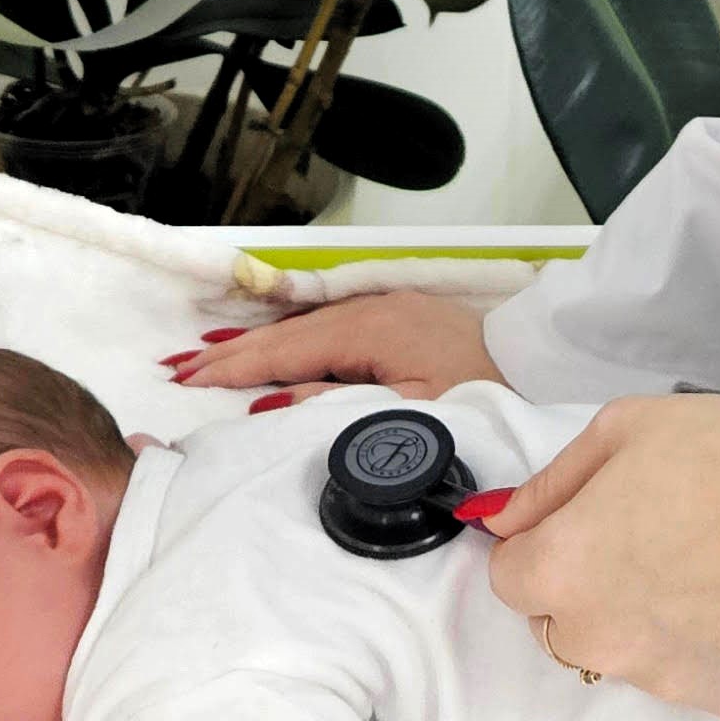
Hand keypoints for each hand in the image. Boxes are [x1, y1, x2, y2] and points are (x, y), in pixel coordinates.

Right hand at [166, 287, 501, 404]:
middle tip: (179, 368)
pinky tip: (273, 348)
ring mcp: (388, 307)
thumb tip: (270, 408)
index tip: (189, 379)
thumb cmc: (484, 397)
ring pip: (307, 324)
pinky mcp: (400, 315)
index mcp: (373, 329)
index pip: (288, 349)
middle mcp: (374, 308)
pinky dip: (293, 337)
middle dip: (233, 352)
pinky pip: (330, 325)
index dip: (236, 367)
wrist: (540, 369)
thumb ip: (336, 407)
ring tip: (209, 358)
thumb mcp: (410, 413)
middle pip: (289, 332)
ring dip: (259, 343)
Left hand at [479, 398, 719, 720]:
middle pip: (564, 625)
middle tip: (657, 539)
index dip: (543, 546)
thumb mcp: (622, 430)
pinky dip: (708, 648)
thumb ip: (547, 486)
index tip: (589, 523)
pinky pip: (693, 675)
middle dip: (590, 589)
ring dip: (649, 621)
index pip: (511, 578)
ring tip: (712, 567)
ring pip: (629, 654)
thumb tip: (499, 522)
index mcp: (562, 572)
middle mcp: (599, 641)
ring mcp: (661, 681)